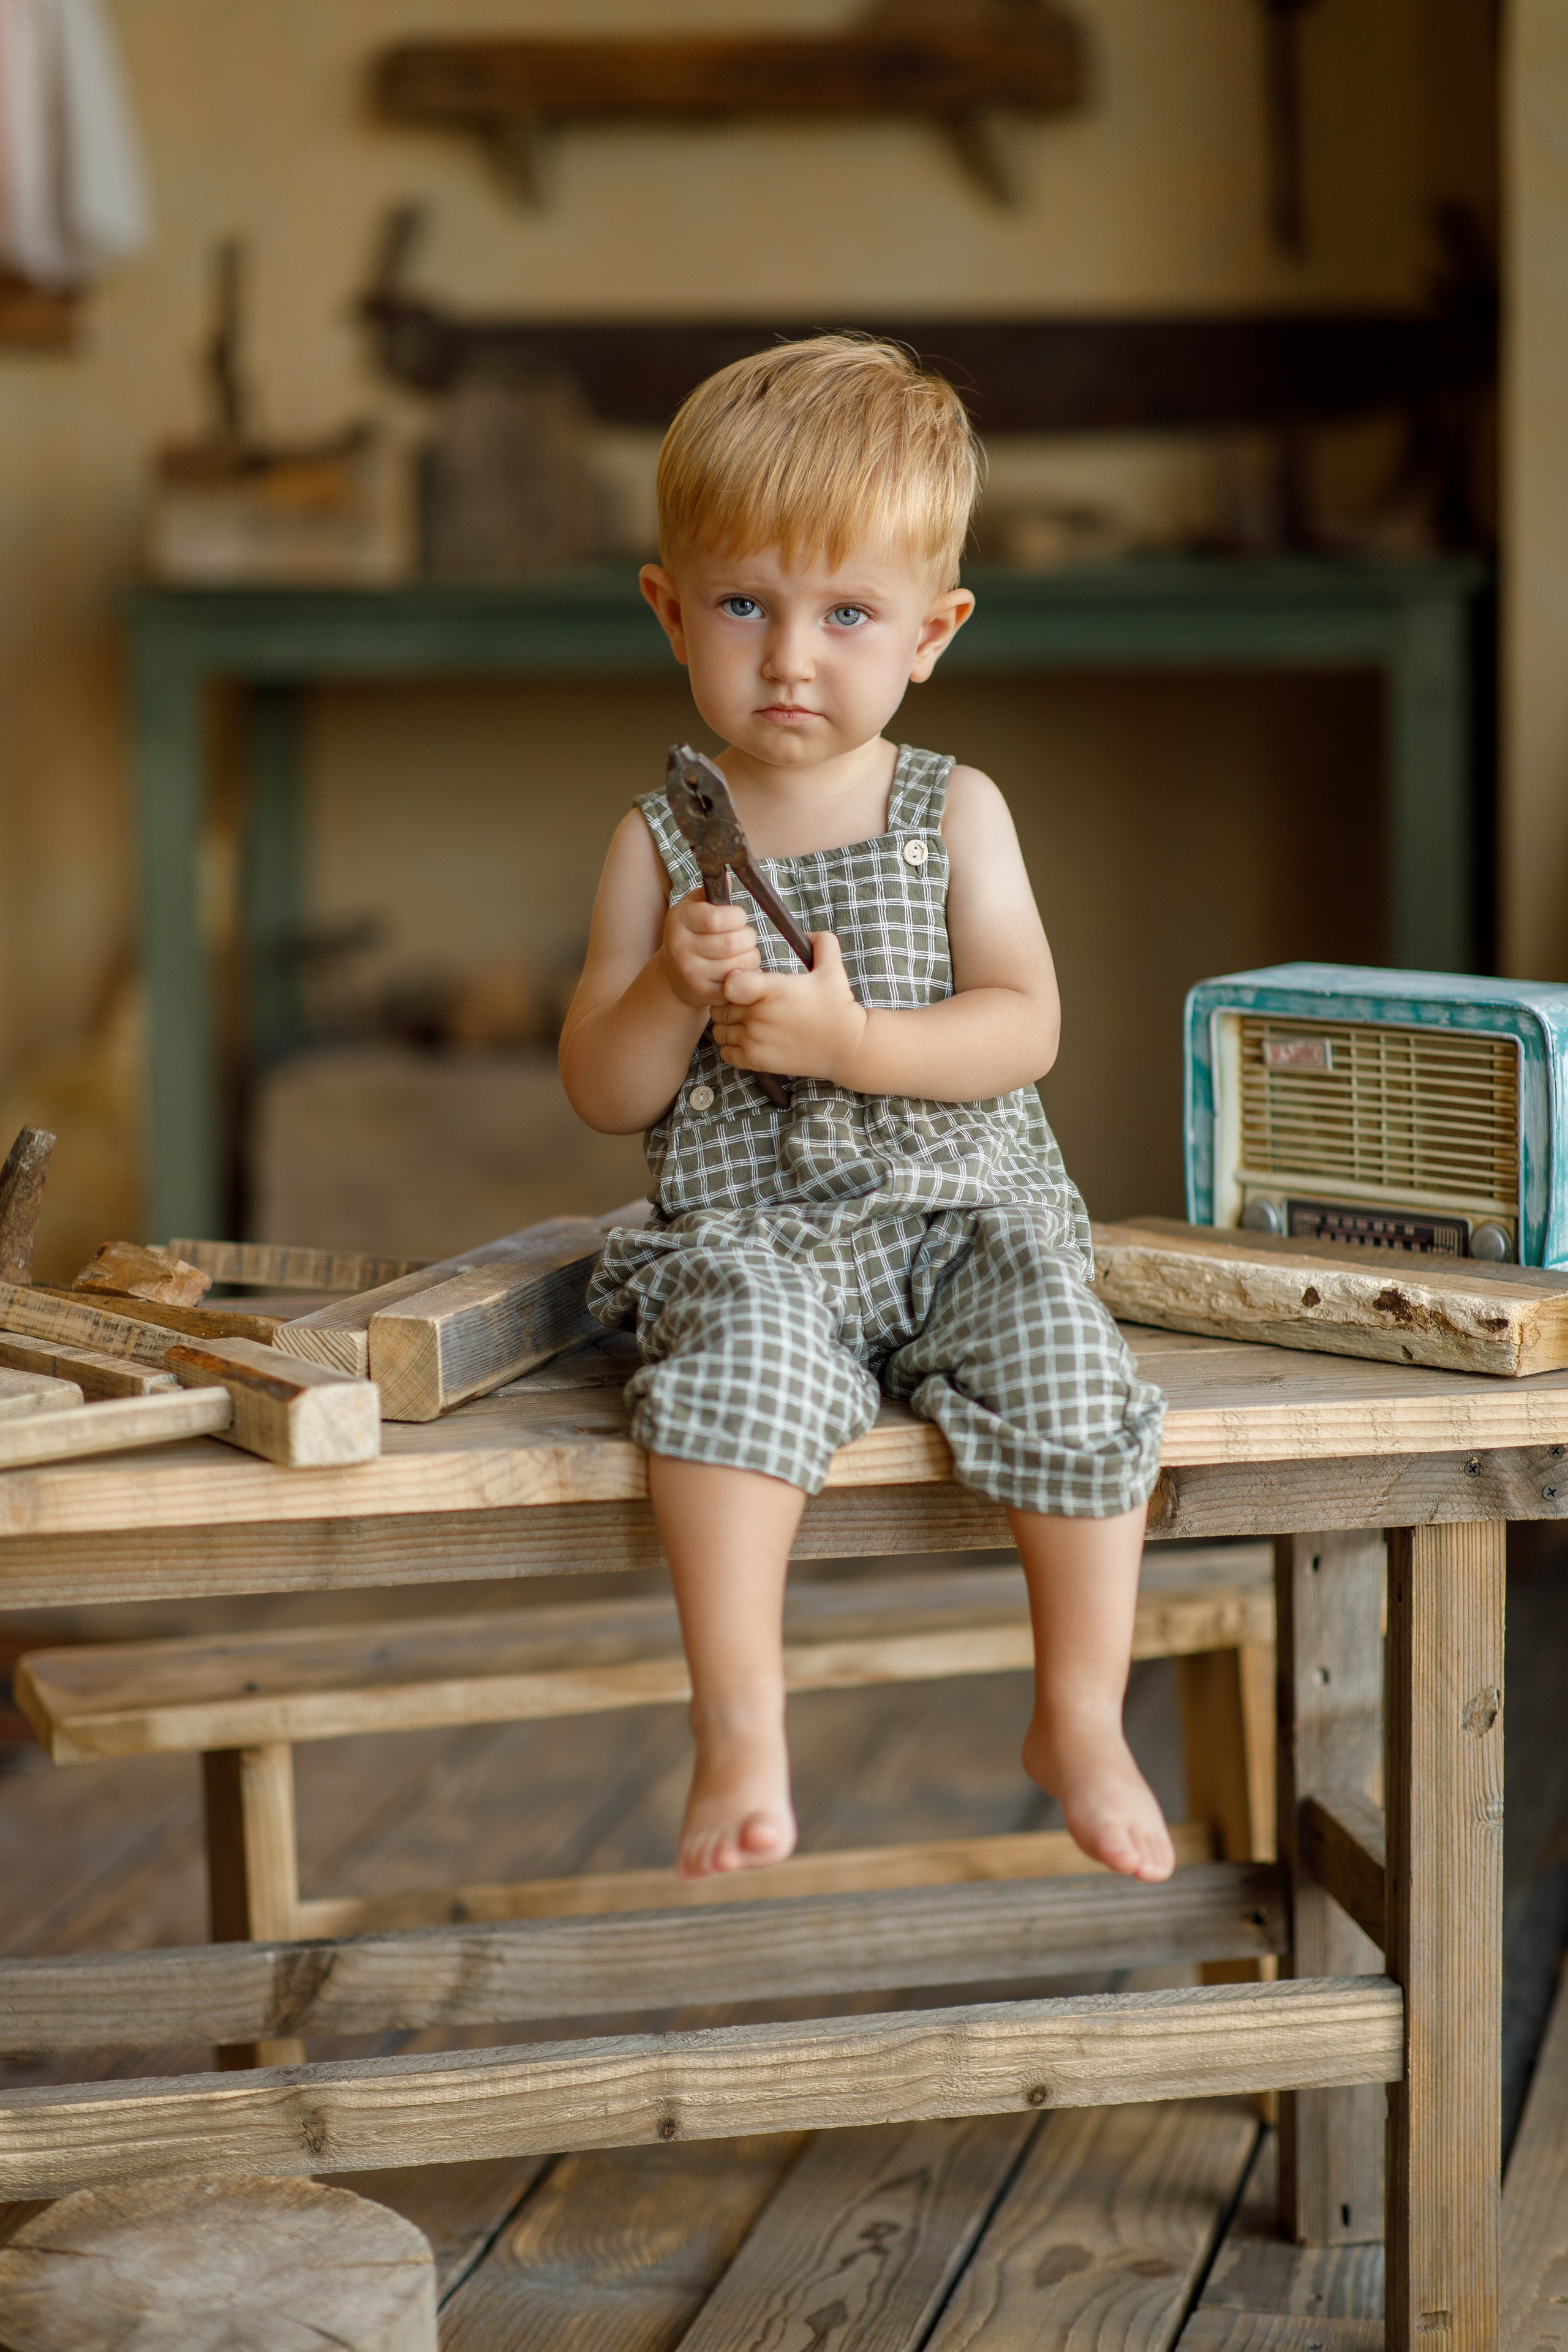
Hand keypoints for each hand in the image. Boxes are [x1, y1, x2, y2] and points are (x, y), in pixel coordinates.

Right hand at [660, 888, 760, 1010]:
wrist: (675, 973)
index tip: (737, 917)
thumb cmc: (692, 933)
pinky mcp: (704, 994)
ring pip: (741, 963)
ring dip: (751, 955)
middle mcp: (679, 949)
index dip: (736, 916)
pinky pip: (740, 982)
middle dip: (747, 936)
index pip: (716, 918)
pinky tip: (737, 968)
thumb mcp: (693, 908)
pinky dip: (747, 973)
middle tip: (743, 936)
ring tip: (741, 952)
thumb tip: (729, 875)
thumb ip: (711, 893)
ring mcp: (691, 974)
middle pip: (732, 942)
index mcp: (678, 921)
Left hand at [711, 932, 869, 1080]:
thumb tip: (806, 932)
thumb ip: (821, 943)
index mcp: (773, 989)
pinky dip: (732, 1047)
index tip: (745, 984)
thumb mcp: (833, 968)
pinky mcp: (756, 1061)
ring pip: (720, 1030)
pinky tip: (749, 1041)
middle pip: (721, 1006)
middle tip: (746, 1005)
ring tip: (746, 1023)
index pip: (730, 983)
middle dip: (730, 1004)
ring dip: (728, 1026)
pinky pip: (726, 1053)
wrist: (847, 1046)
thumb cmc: (837, 1006)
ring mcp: (756, 1040)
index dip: (732, 982)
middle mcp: (760, 1015)